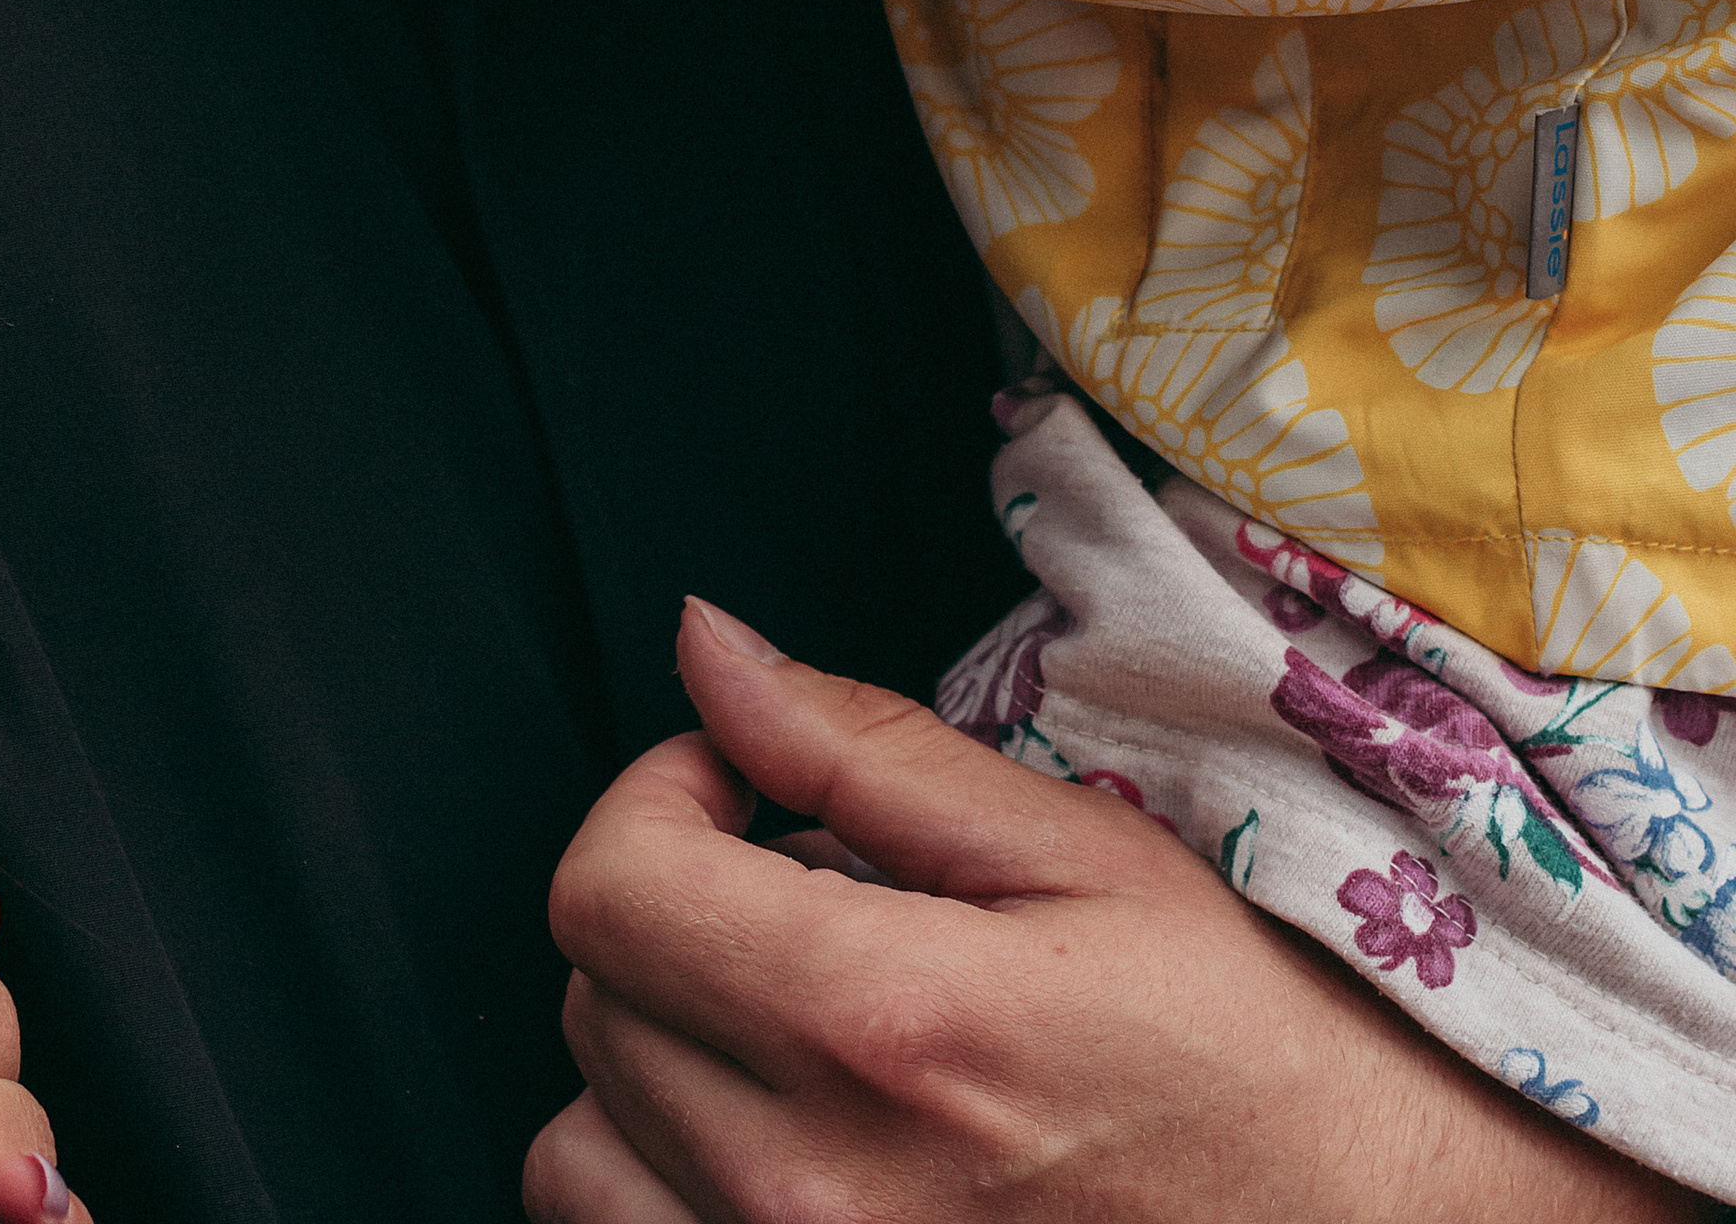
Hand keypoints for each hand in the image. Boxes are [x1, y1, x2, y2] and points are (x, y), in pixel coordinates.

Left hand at [526, 601, 1704, 1223]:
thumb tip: (705, 647)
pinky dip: (663, 1181)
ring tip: (783, 1029)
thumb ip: (862, 747)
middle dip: (677, 908)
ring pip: (577, 1147)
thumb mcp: (1078, 854)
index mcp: (880, 1026)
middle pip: (595, 1001)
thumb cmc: (1239, 1048)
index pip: (605, 888)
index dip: (660, 797)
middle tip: (808, 898)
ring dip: (650, 1062)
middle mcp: (811, 1190)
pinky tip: (780, 1134)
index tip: (743, 792)